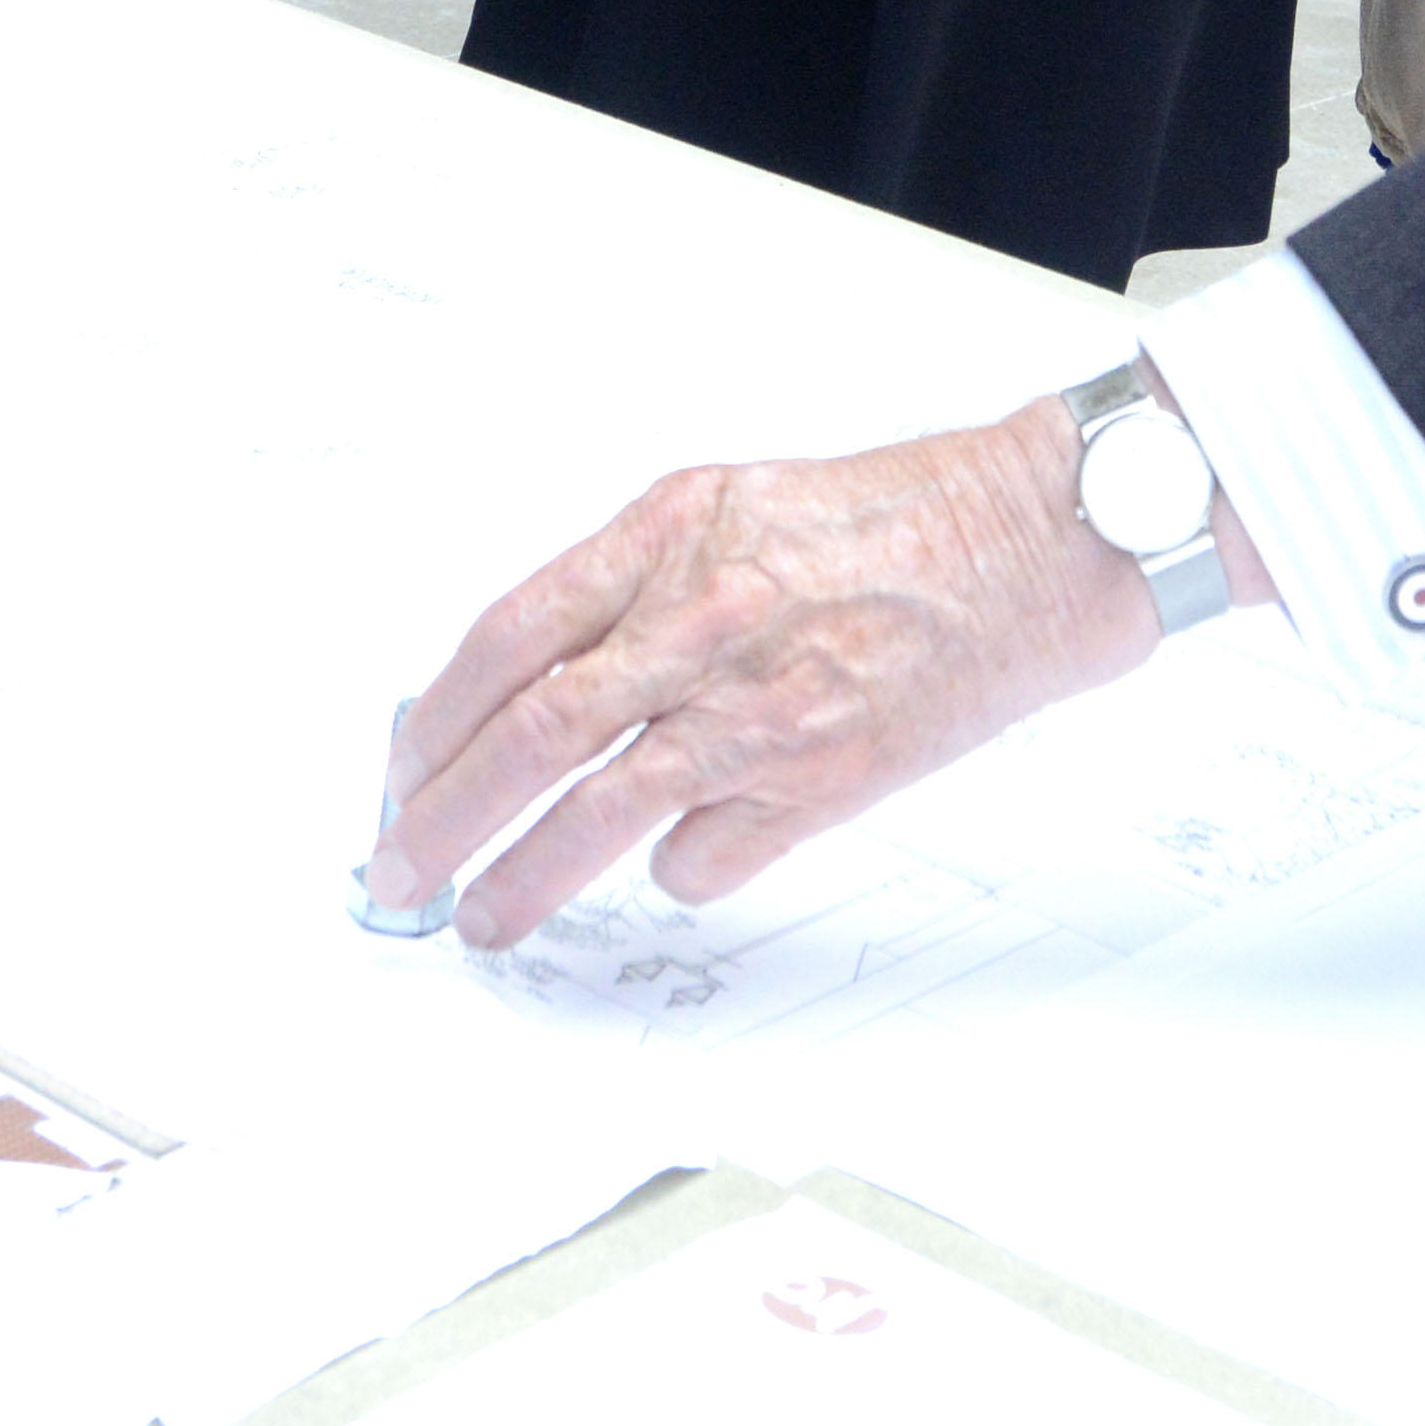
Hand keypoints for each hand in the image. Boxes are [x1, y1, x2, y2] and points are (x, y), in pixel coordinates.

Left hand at [372, 405, 1162, 949]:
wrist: (1025, 547)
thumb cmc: (889, 521)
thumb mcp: (728, 507)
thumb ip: (626, 586)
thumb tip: (517, 683)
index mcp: (671, 535)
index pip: (508, 637)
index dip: (434, 718)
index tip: (399, 769)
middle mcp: (707, 620)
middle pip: (533, 734)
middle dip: (443, 815)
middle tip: (401, 866)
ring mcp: (763, 709)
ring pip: (602, 814)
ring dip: (522, 878)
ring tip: (479, 918)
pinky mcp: (819, 783)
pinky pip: (704, 857)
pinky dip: (669, 870)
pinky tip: (670, 859)